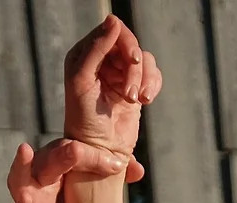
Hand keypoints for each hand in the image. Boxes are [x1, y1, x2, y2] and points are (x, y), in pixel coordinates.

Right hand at [6, 139, 138, 202]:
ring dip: (21, 166)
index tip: (119, 165)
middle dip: (60, 153)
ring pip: (19, 181)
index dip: (93, 155)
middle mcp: (41, 182)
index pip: (70, 150)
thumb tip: (137, 171)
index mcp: (58, 169)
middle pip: (44, 158)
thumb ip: (113, 179)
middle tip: (76, 150)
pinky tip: (26, 200)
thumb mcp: (98, 198)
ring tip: (24, 151)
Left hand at [63, 14, 162, 158]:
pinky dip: (153, 85)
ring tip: (135, 100)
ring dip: (144, 79)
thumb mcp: (83, 80)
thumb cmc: (84, 118)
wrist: (100, 149)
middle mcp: (101, 60)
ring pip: (144, 59)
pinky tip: (145, 101)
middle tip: (132, 91)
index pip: (111, 30)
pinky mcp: (135, 86)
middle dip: (135, 66)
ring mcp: (119, 73)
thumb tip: (113, 19)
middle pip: (130, 43)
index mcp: (84, 54)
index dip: (125, 42)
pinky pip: (153, 73)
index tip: (132, 60)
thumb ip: (96, 48)